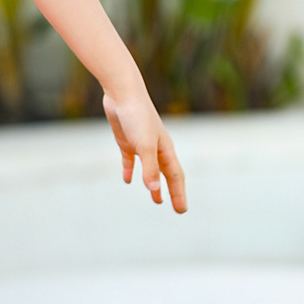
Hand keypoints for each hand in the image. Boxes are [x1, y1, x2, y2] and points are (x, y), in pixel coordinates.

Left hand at [103, 89, 186, 212]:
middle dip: (172, 191)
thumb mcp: (144, 145)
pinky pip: (130, 160)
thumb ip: (149, 168)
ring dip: (153, 184)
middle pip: (166, 175)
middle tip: (178, 209)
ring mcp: (140, 144)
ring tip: (156, 199)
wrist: (122, 93)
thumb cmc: (137, 117)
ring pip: (150, 169)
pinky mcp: (125, 140)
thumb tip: (154, 191)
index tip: (181, 210)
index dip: (179, 194)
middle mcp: (156, 148)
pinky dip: (130, 170)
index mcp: (166, 149)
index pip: (176, 177)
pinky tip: (127, 180)